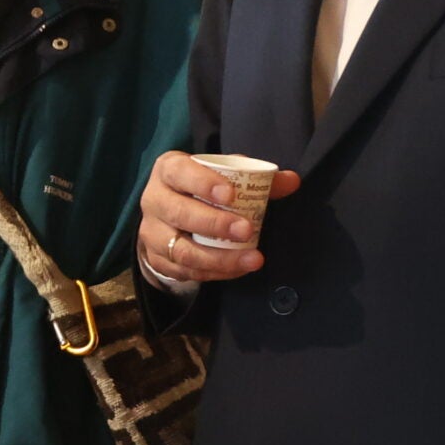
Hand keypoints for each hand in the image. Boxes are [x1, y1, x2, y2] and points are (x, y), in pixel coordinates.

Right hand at [137, 151, 301, 285]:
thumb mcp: (223, 177)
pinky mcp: (156, 259)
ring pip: (181, 250)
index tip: (230, 195)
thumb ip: (256, 178)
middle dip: (214, 224)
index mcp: (169, 171)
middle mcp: (154, 200)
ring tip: (252, 259)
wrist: (168, 215)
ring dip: (218, 258)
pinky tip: (237, 269)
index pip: (180, 172)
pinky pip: (184, 271)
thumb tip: (291, 181)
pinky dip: (214, 273)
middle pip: (179, 213)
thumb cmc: (200, 189)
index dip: (203, 183)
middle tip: (246, 230)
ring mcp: (152, 232)